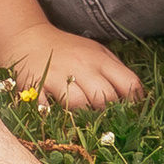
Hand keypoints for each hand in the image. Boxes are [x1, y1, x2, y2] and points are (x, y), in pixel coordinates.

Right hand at [3, 27, 141, 112]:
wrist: (27, 38)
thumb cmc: (68, 50)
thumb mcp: (96, 52)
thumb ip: (115, 72)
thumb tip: (136, 99)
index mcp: (100, 60)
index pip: (129, 84)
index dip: (134, 104)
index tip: (131, 116)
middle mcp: (82, 67)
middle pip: (106, 98)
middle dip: (108, 115)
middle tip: (104, 124)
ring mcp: (59, 76)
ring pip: (80, 105)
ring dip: (83, 119)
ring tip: (83, 125)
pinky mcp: (37, 86)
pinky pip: (49, 109)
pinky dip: (54, 118)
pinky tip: (57, 120)